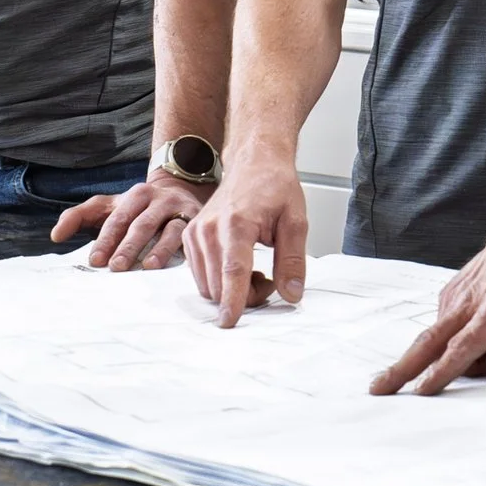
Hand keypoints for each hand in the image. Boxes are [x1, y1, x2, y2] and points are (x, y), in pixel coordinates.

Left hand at [51, 174, 207, 270]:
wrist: (181, 188)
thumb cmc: (137, 207)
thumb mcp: (109, 206)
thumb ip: (79, 216)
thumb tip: (55, 235)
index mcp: (135, 196)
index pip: (117, 219)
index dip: (106, 239)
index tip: (96, 260)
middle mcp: (158, 200)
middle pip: (141, 224)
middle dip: (128, 246)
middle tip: (116, 267)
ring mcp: (180, 210)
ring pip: (169, 230)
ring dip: (159, 249)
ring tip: (147, 267)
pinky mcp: (196, 223)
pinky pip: (191, 238)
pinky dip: (184, 252)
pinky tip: (178, 267)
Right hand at [184, 160, 308, 326]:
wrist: (253, 163)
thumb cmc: (274, 186)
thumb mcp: (296, 221)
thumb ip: (293, 260)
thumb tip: (291, 294)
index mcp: (236, 223)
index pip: (232, 271)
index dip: (234, 300)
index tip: (230, 322)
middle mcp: (209, 229)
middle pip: (219, 285)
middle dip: (245, 297)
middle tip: (270, 279)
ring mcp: (195, 233)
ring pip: (208, 286)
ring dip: (232, 290)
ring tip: (256, 270)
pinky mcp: (189, 238)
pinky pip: (201, 276)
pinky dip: (220, 281)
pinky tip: (239, 265)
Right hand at [371, 208, 485, 395]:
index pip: (465, 345)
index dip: (444, 370)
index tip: (422, 390)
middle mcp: (469, 302)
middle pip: (429, 342)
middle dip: (403, 368)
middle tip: (378, 390)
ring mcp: (456, 296)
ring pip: (437, 339)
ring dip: (448, 362)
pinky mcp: (451, 294)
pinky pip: (444, 329)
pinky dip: (452, 347)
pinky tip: (484, 347)